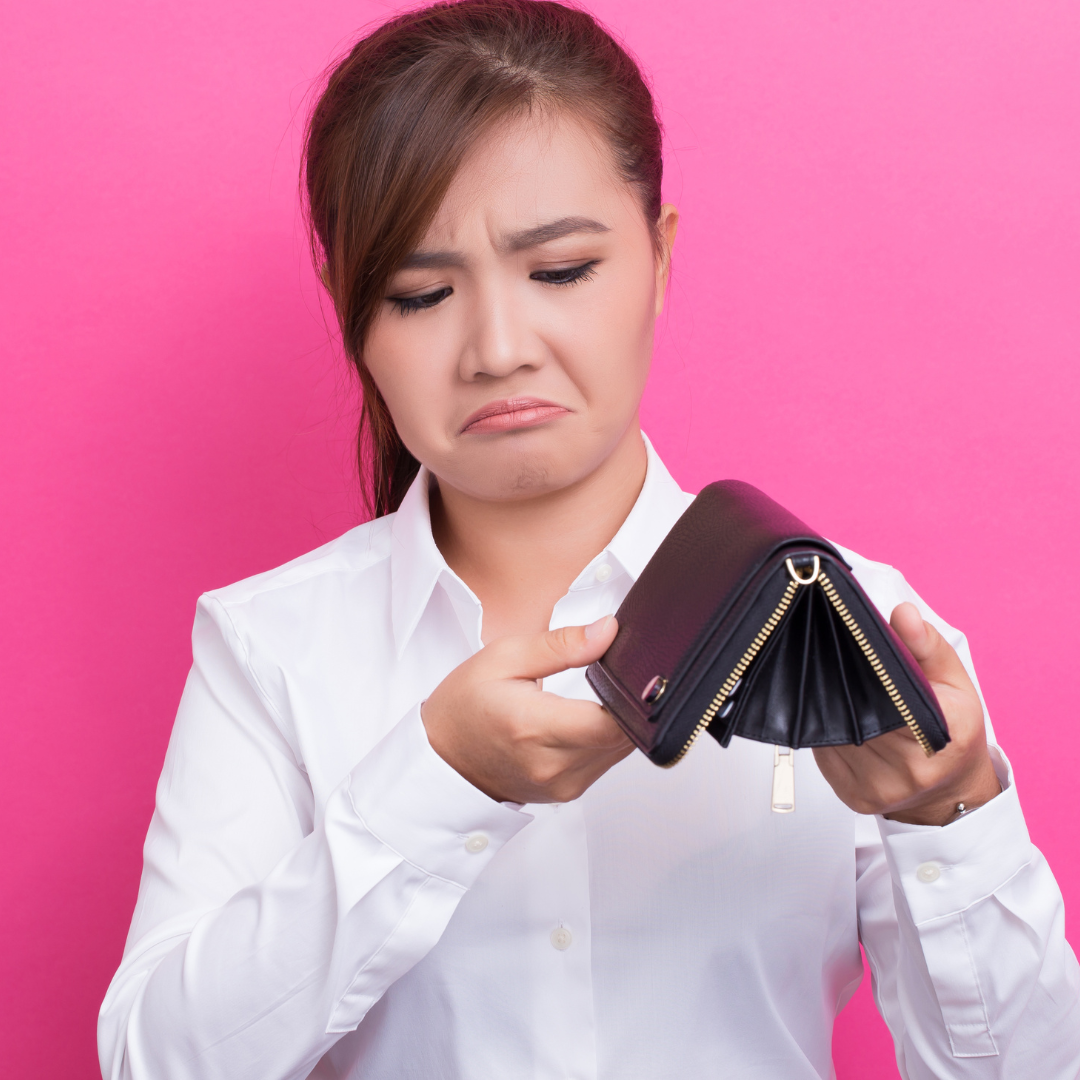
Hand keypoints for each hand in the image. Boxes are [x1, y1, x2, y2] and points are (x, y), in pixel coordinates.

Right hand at [421, 616, 633, 803]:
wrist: (441, 758)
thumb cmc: (465, 705)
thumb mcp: (504, 658)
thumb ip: (561, 645)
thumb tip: (607, 631)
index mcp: (534, 727)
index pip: (612, 723)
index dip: (633, 697)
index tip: (634, 672)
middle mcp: (551, 764)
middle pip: (623, 737)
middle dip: (628, 704)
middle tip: (615, 675)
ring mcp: (561, 785)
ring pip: (620, 752)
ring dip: (618, 723)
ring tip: (594, 696)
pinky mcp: (567, 793)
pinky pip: (606, 763)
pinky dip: (605, 740)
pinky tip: (584, 719)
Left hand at [813, 602, 1000, 825]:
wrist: (949, 794)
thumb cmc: (954, 732)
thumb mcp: (954, 681)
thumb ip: (926, 645)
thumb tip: (903, 614)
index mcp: (943, 734)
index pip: (888, 695)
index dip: (865, 668)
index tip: (851, 646)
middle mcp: (911, 768)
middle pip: (855, 712)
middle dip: (842, 684)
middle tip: (836, 658)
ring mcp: (880, 787)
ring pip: (835, 732)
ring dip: (830, 708)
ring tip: (839, 688)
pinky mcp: (855, 797)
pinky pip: (826, 753)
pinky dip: (827, 732)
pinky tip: (839, 719)